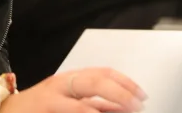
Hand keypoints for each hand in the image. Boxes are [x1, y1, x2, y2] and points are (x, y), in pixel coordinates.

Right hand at [0, 68, 146, 112]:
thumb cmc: (39, 108)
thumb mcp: (65, 100)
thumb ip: (90, 102)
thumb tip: (121, 107)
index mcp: (68, 80)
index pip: (102, 73)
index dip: (124, 82)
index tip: (142, 94)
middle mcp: (60, 87)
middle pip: (94, 82)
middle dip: (119, 93)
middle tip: (137, 105)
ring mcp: (51, 101)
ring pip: (82, 101)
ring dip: (105, 107)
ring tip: (125, 110)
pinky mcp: (46, 112)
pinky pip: (71, 111)